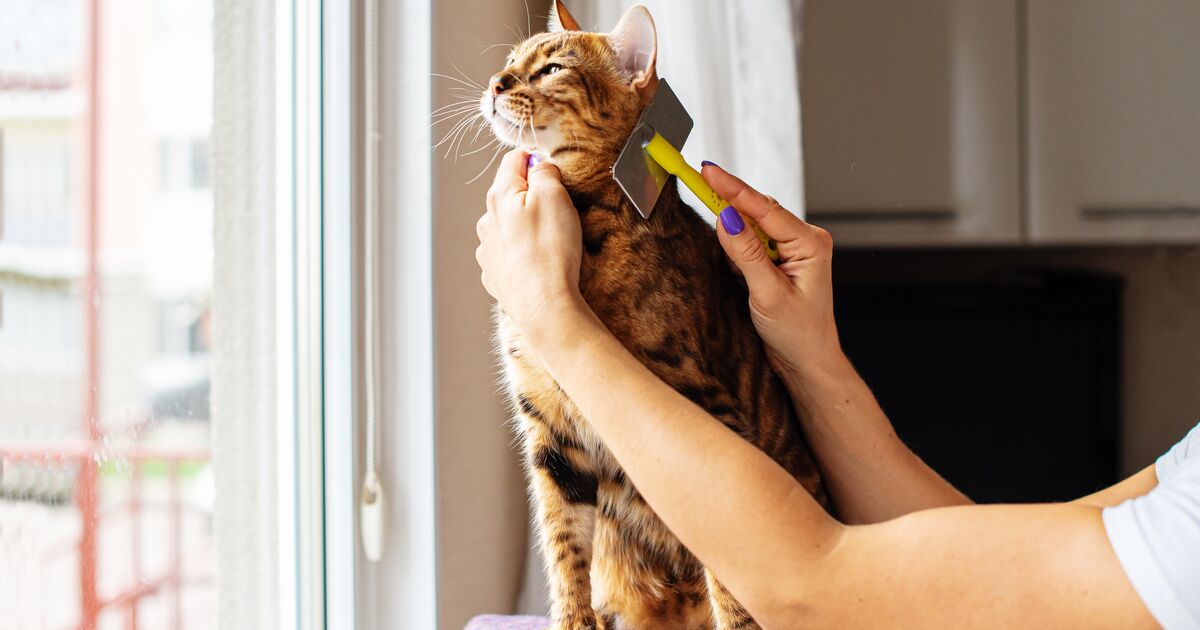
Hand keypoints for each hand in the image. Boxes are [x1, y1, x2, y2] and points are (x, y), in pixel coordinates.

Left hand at [476, 149, 584, 331]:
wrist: (543, 307)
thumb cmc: (550, 251)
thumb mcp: (554, 196)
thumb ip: (544, 172)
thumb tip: (539, 165)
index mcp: (499, 196)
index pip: (513, 160)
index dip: (535, 157)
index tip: (552, 166)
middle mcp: (487, 221)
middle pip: (510, 194)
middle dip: (532, 194)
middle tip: (560, 206)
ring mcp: (488, 250)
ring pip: (508, 225)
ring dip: (526, 224)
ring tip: (551, 239)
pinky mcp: (496, 275)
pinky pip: (509, 254)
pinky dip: (523, 252)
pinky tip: (539, 261)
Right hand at [701, 163, 843, 379]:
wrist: (807, 362)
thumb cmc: (797, 334)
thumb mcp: (768, 294)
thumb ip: (747, 254)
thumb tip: (725, 217)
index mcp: (811, 243)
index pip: (764, 208)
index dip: (732, 188)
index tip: (706, 170)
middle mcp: (805, 239)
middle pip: (758, 208)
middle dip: (727, 196)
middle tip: (694, 177)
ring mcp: (793, 248)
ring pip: (753, 222)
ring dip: (730, 217)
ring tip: (703, 199)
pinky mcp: (779, 259)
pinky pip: (752, 239)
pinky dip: (734, 237)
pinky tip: (721, 232)